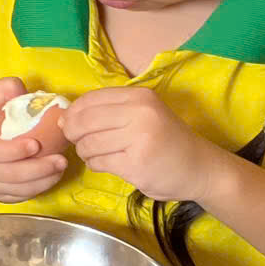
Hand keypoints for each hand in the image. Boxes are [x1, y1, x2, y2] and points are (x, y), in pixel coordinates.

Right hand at [0, 76, 72, 203]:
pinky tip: (52, 176)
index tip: (36, 144)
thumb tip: (19, 88)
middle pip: (5, 175)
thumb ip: (5, 89)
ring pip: (14, 190)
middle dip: (36, 170)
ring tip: (61, 167)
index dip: (12, 151)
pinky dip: (38, 189)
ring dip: (41, 181)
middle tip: (61, 160)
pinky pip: (18, 197)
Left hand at [60, 86, 221, 203]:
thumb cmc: (166, 140)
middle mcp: (140, 114)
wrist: (201, 168)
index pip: (90, 99)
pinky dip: (96, 165)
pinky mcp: (136, 164)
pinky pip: (98, 162)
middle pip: (84, 121)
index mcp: (140, 97)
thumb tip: (63, 119)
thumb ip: (108, 111)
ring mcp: (139, 139)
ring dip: (86, 152)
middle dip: (74, 134)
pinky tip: (109, 164)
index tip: (71, 124)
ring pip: (88, 144)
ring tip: (99, 154)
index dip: (73, 113)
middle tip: (79, 142)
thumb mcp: (143, 114)